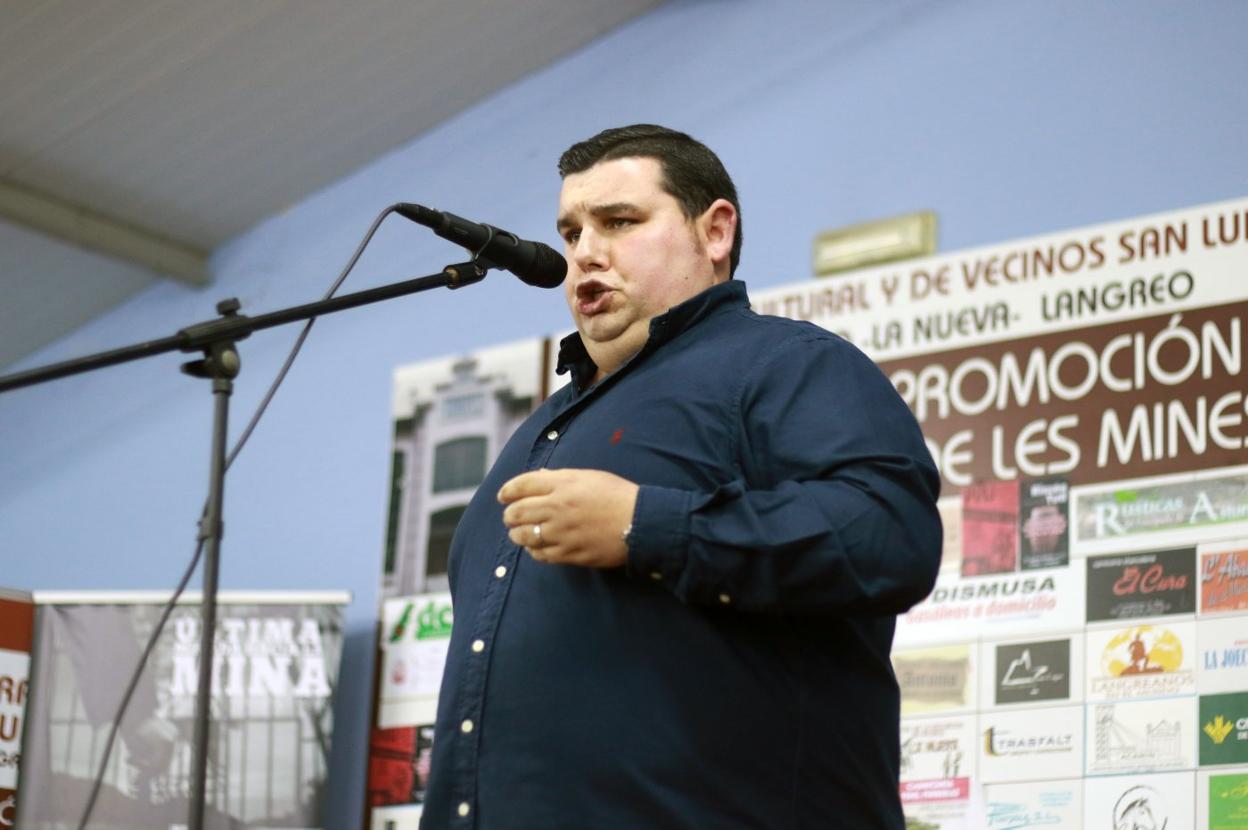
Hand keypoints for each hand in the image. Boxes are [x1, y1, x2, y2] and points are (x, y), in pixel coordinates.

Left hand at [499, 468, 638, 566]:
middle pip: (517, 512)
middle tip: (510, 517)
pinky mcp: (569, 553)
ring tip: (518, 533)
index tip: (502, 496)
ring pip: (524, 535)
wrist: (641, 523)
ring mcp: (561, 532)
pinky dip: (533, 550)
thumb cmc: (618, 495)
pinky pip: (540, 554)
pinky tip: (536, 547)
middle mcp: (557, 507)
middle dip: (509, 515)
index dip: (507, 491)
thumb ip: (561, 478)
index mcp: (562, 484)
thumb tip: (539, 478)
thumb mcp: (590, 476)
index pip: (522, 485)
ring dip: (517, 534)